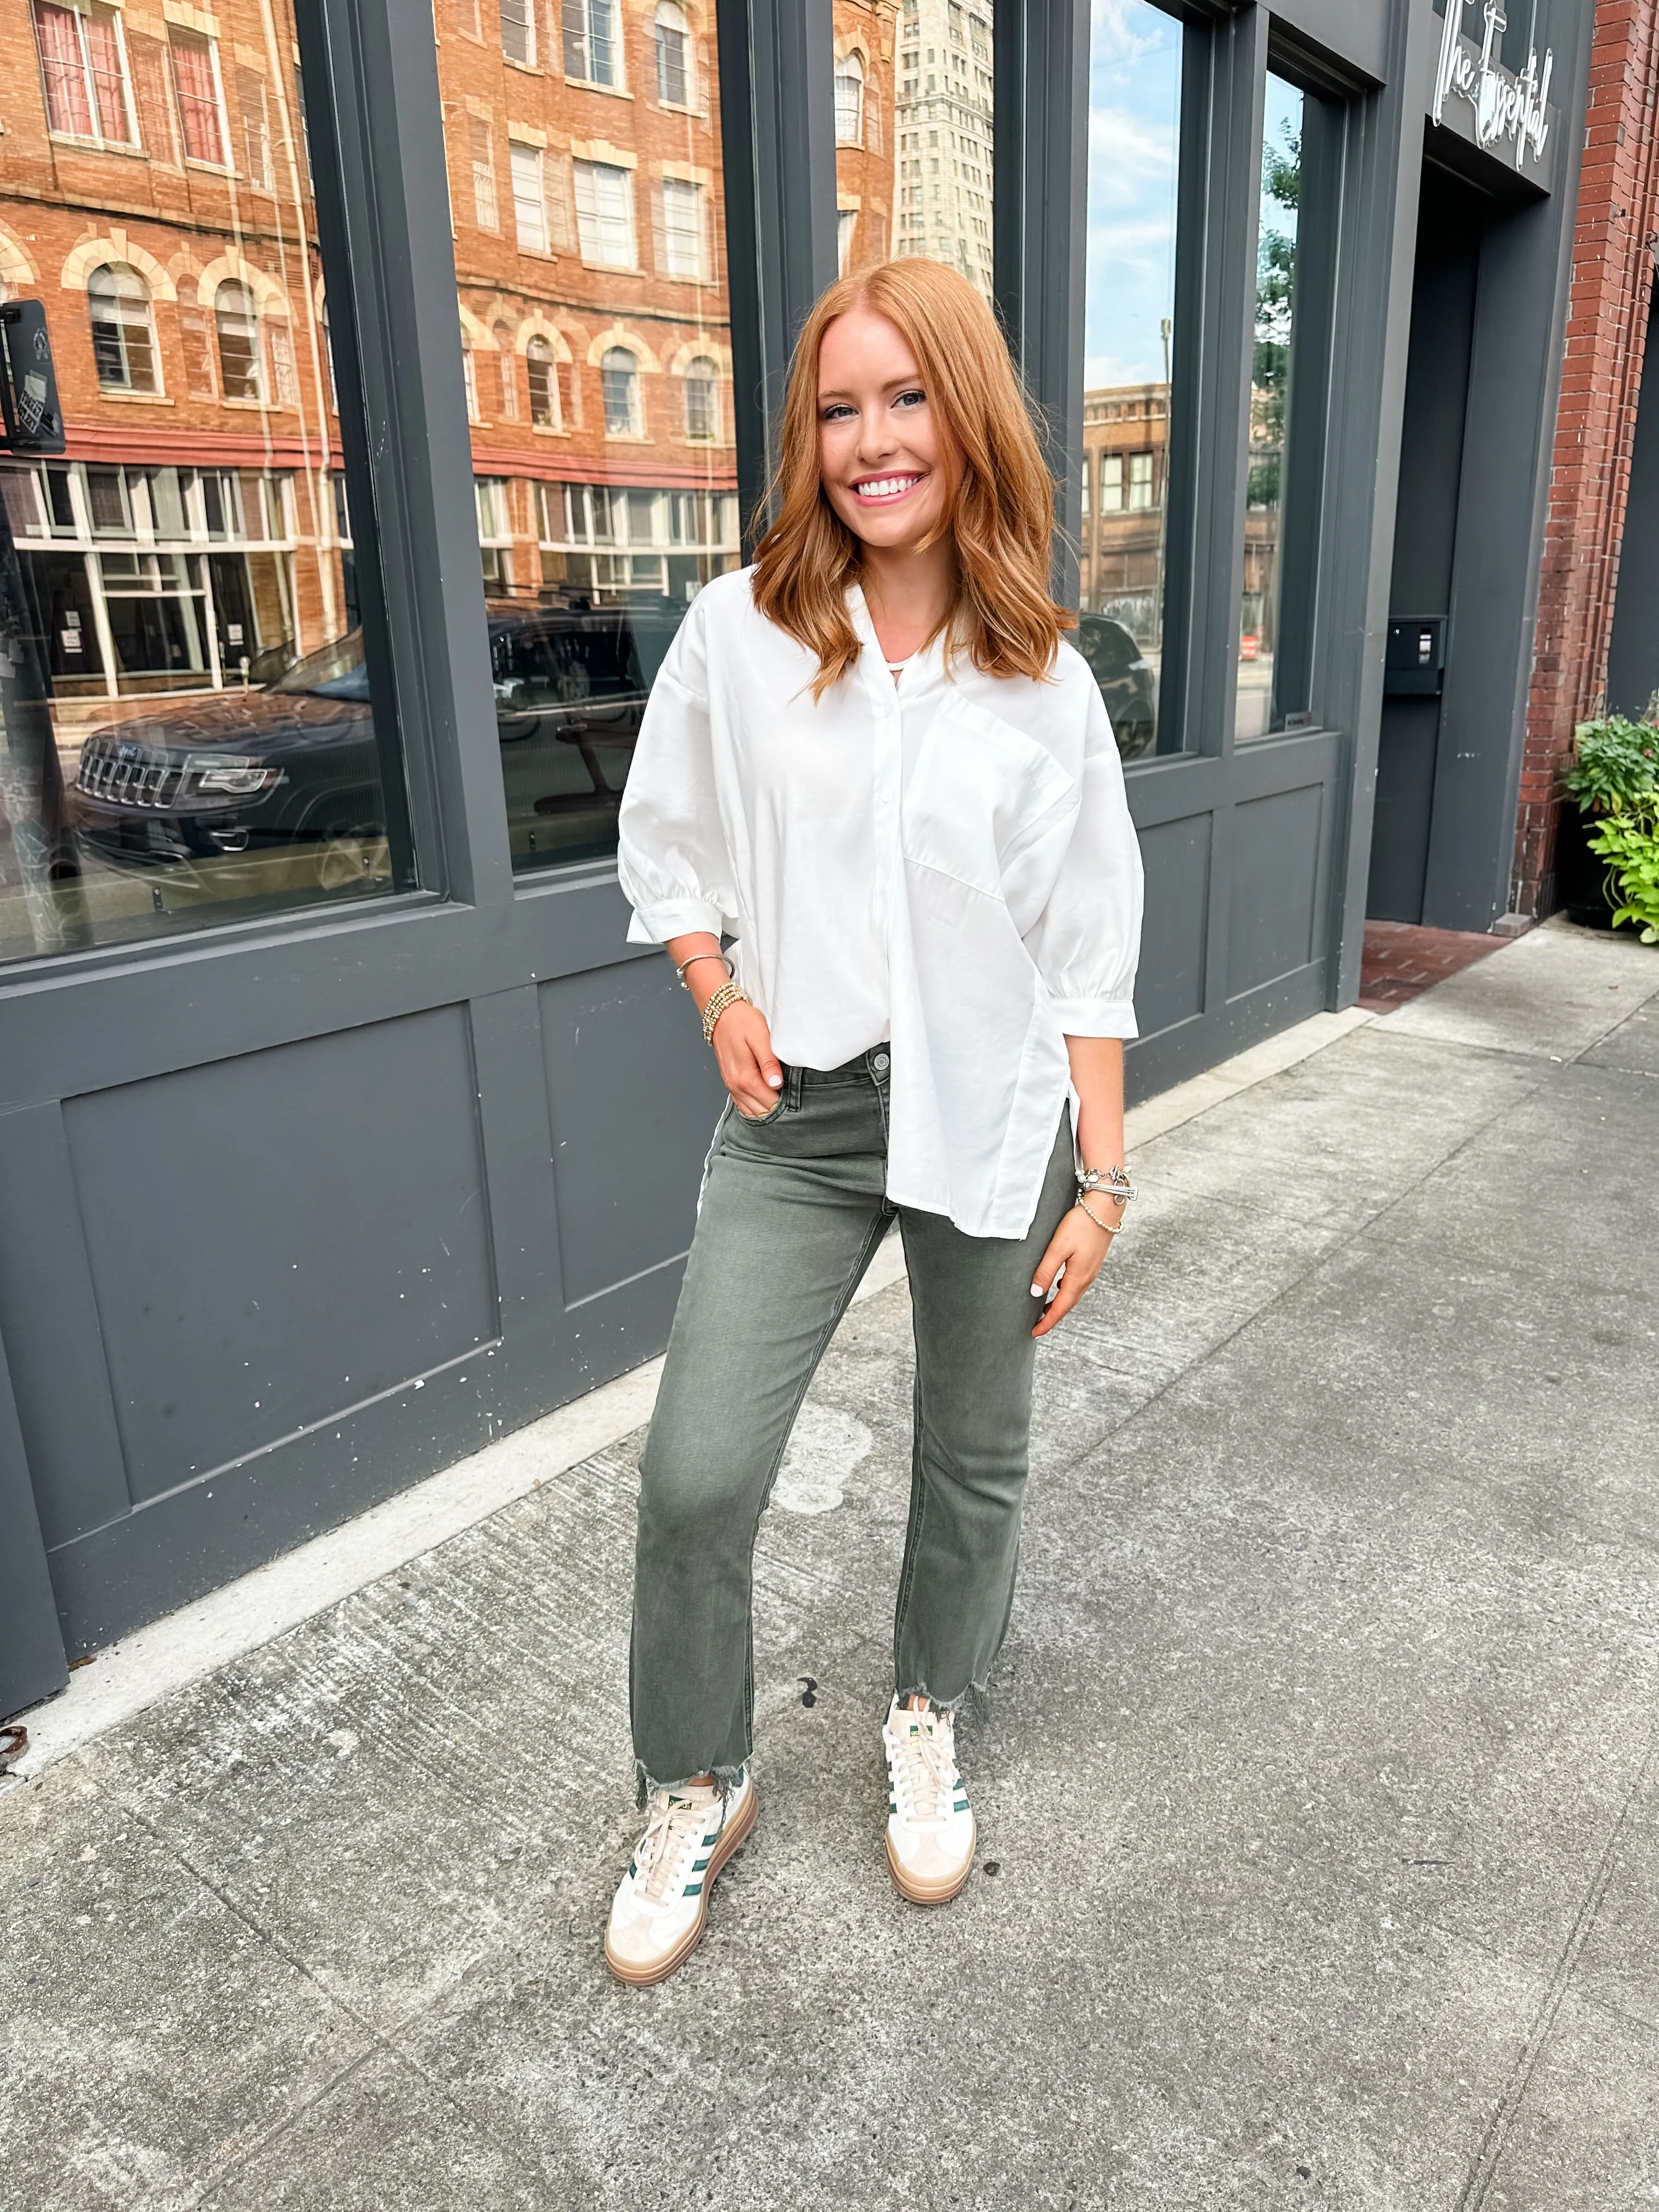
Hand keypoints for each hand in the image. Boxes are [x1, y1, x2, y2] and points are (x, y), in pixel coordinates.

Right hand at [714, 1001, 784, 1117]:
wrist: (721, 1013)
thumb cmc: (742, 1022)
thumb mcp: (760, 1038)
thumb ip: (769, 1063)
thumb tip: (776, 1084)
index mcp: (745, 1077)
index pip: (769, 1103)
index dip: (784, 1102)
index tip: (794, 1093)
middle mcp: (735, 1085)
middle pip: (760, 1111)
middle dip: (776, 1107)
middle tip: (790, 1095)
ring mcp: (731, 1085)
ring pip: (750, 1111)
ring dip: (765, 1108)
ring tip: (779, 1096)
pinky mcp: (730, 1082)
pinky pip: (742, 1104)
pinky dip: (754, 1106)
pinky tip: (764, 1098)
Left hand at [1029, 1202, 1118, 1337]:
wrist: (1105, 1208)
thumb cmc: (1081, 1223)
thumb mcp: (1058, 1247)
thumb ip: (1046, 1270)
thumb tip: (1036, 1293)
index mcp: (1078, 1277)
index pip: (1060, 1307)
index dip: (1047, 1322)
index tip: (1035, 1332)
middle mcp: (1087, 1277)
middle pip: (1068, 1304)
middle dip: (1052, 1316)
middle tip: (1037, 1326)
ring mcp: (1091, 1269)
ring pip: (1073, 1294)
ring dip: (1060, 1304)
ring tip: (1045, 1310)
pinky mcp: (1092, 1261)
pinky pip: (1077, 1283)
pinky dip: (1066, 1291)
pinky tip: (1059, 1286)